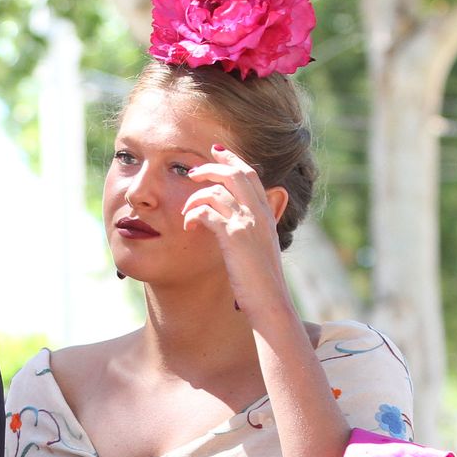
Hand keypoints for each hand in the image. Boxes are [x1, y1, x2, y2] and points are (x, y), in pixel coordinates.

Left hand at [183, 145, 292, 323]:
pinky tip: (188, 225)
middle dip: (212, 167)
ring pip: (218, 191)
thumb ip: (251, 234)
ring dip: (195, 196)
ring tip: (186, 210)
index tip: (217, 153)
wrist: (271, 303)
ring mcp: (248, 223)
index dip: (233, 161)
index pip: (251, 176)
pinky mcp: (234, 237)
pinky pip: (207, 211)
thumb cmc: (263, 283)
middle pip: (236, 174)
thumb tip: (237, 229)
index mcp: (267, 215)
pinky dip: (193, 214)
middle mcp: (260, 214)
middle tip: (192, 171)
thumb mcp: (261, 251)